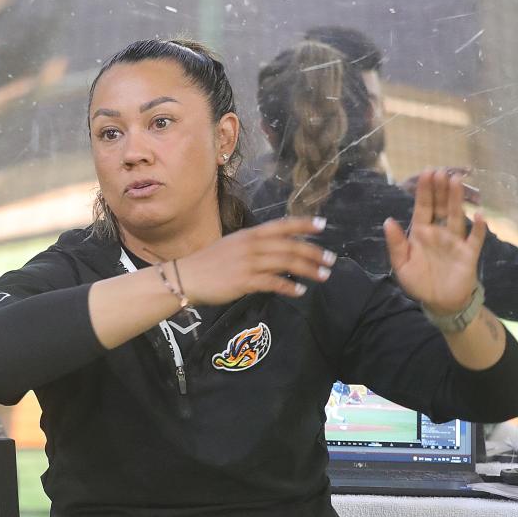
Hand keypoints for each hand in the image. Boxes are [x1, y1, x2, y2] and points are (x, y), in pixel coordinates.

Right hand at [176, 217, 335, 304]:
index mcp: (250, 234)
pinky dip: (289, 287)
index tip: (322, 226)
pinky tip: (300, 291)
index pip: (282, 225)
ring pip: (286, 262)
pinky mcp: (244, 281)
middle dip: (314, 252)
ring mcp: (248, 263)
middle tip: (331, 260)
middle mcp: (252, 245)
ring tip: (323, 275)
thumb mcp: (233, 246)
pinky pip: (273, 282)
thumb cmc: (209, 263)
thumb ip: (255, 247)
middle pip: (290, 245)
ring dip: (308, 269)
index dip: (304, 224)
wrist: (187, 277)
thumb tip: (276, 253)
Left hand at [384, 169, 486, 315]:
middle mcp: (439, 232)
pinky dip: (478, 228)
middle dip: (440, 189)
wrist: (440, 303)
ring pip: (456, 216)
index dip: (424, 191)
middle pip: (440, 207)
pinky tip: (478, 215)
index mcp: (421, 233)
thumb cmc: (420, 282)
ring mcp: (455, 241)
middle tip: (441, 172)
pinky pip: (475, 238)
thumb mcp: (401, 265)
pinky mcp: (468, 253)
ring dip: (456, 199)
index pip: (423, 208)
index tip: (426, 173)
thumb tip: (388, 221)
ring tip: (456, 181)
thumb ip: (395, 244)